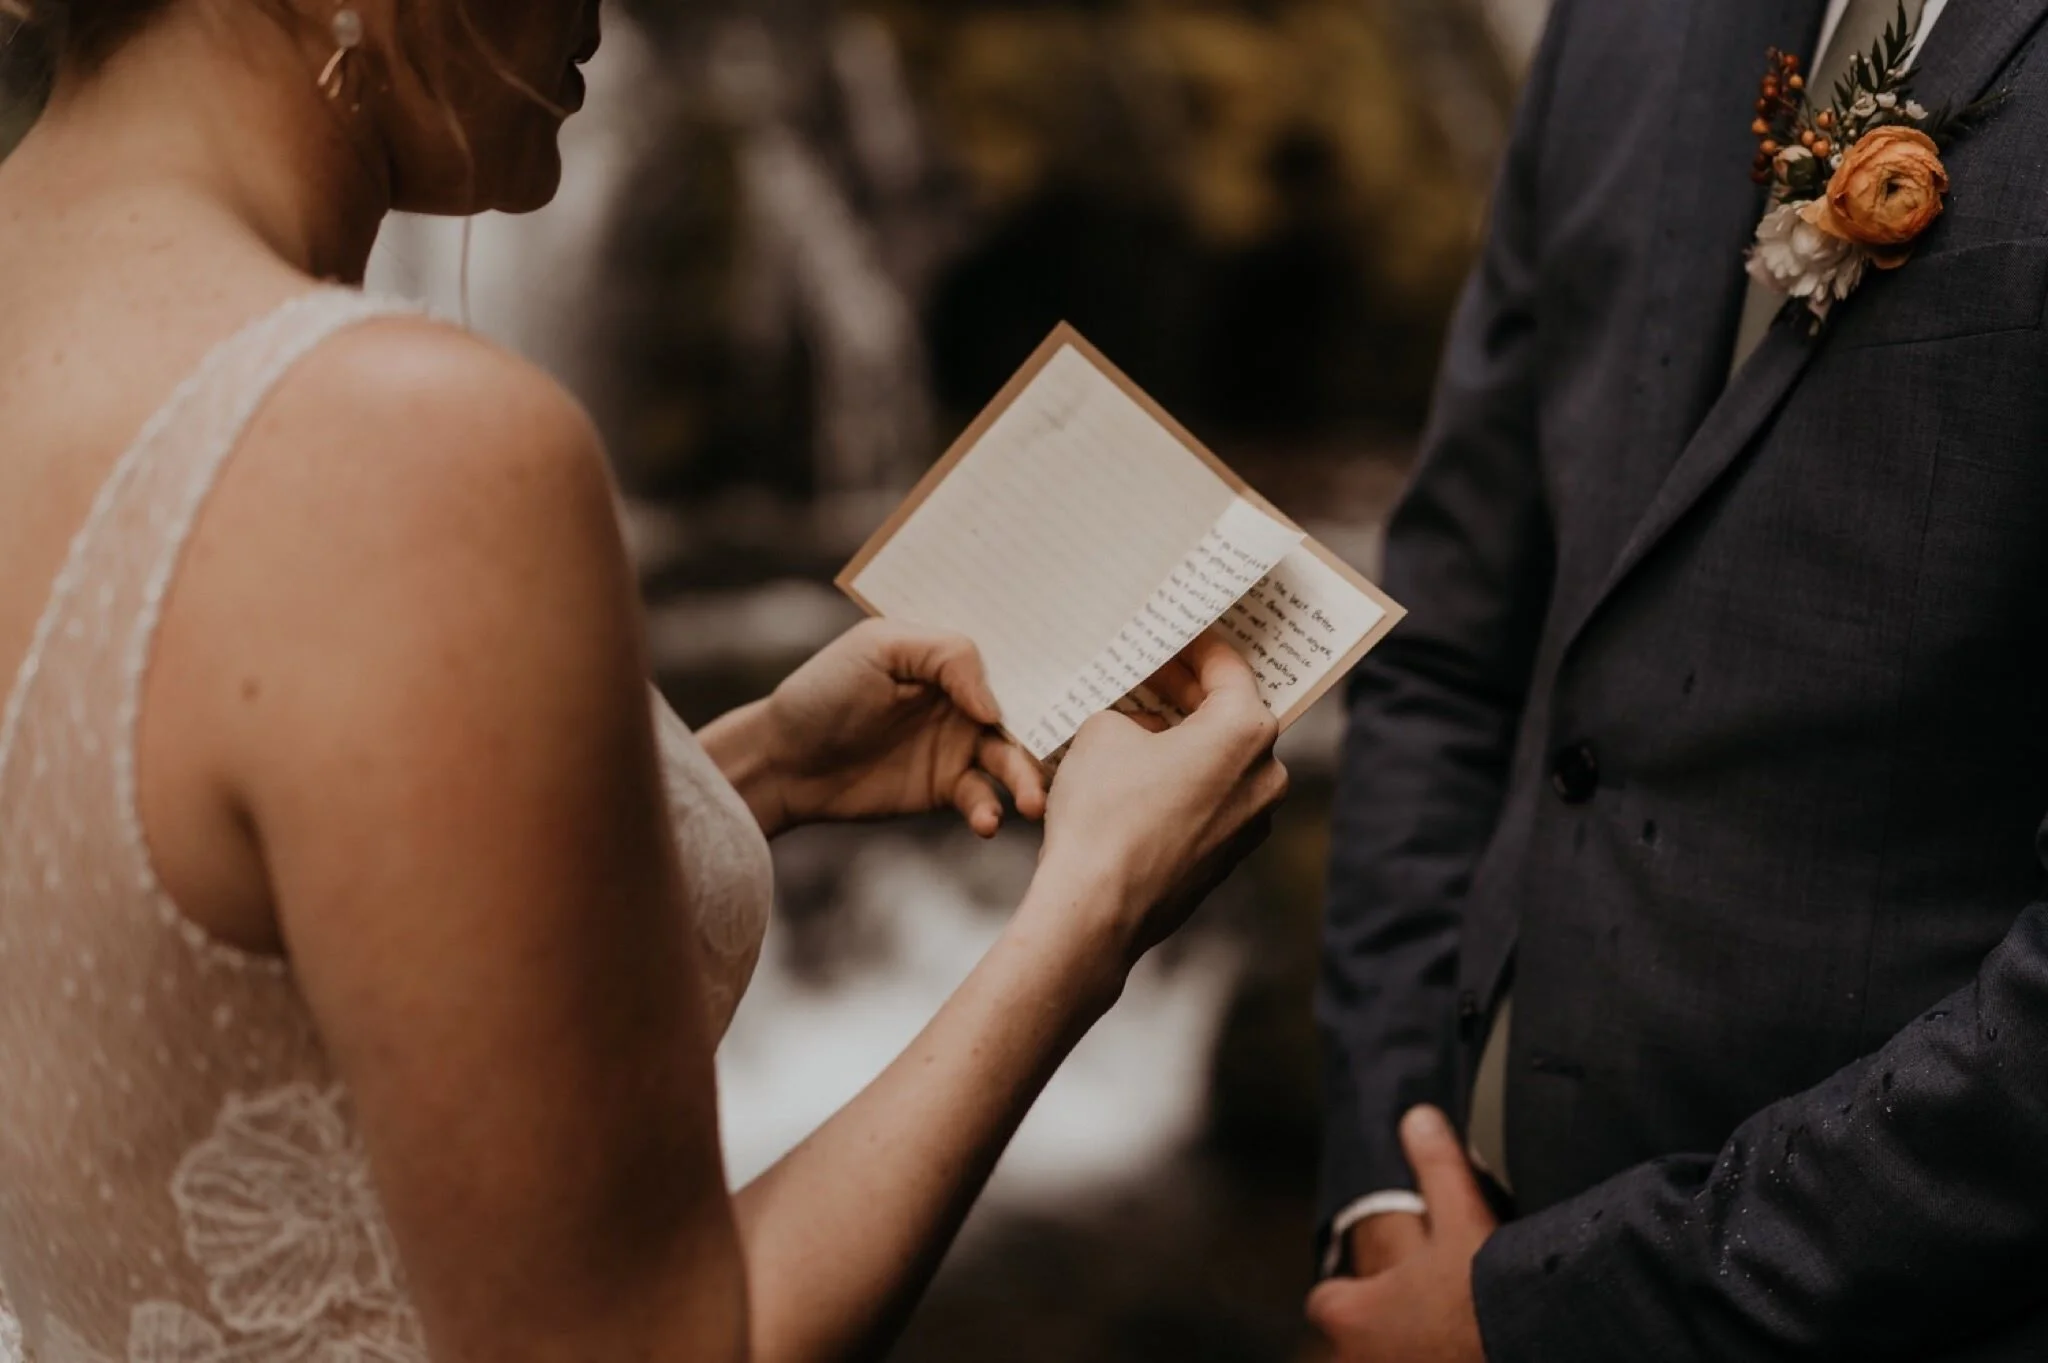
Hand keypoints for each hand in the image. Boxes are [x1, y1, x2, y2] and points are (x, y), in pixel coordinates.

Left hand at [715, 620, 1045, 837]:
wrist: (783, 760)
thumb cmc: (824, 691)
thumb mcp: (880, 648)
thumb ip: (946, 656)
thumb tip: (994, 704)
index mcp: (952, 658)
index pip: (1014, 660)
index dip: (1048, 671)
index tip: (1080, 689)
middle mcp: (964, 700)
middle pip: (1025, 715)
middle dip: (1050, 736)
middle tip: (1069, 759)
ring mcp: (958, 746)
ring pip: (1011, 761)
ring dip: (1028, 781)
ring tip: (1033, 803)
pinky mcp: (946, 789)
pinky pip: (983, 800)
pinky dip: (991, 810)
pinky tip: (988, 821)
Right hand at [1030, 631, 1288, 968]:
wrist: (1096, 909)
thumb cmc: (1104, 813)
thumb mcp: (1104, 731)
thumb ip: (1132, 713)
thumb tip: (1143, 725)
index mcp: (1246, 730)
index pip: (1227, 667)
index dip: (1194, 645)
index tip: (1174, 633)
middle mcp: (1265, 775)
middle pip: (1230, 715)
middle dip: (1188, 693)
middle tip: (1151, 673)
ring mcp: (1251, 821)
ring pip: (1221, 761)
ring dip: (1186, 739)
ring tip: (1138, 722)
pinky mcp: (1228, 857)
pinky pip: (1210, 800)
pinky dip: (1184, 781)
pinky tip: (1140, 775)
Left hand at [1307, 1108, 1496, 1362]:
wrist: (1539, 1346)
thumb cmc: (1487, 1295)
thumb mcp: (1464, 1218)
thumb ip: (1436, 1169)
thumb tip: (1419, 1120)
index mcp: (1352, 1314)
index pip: (1326, 1302)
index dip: (1350, 1293)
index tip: (1375, 1289)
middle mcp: (1359, 1361)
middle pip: (1355, 1343)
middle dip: (1382, 1332)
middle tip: (1424, 1317)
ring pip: (1384, 1362)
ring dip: (1408, 1351)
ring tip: (1446, 1339)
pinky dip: (1435, 1360)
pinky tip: (1468, 1353)